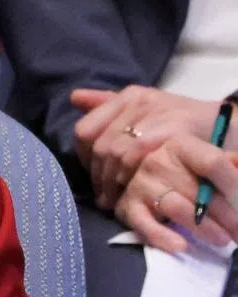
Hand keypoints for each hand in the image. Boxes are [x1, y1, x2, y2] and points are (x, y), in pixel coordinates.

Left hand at [72, 85, 221, 208]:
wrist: (229, 128)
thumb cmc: (183, 125)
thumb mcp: (145, 111)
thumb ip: (109, 106)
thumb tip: (74, 97)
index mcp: (128, 96)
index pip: (85, 130)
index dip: (84, 158)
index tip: (93, 176)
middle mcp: (138, 101)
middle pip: (99, 145)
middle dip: (97, 176)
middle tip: (103, 196)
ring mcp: (155, 114)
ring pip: (114, 152)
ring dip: (110, 181)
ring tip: (114, 199)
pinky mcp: (170, 129)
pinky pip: (135, 155)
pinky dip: (127, 177)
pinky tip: (130, 192)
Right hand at [113, 132, 237, 251]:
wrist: (153, 179)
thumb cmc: (188, 171)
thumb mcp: (209, 160)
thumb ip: (230, 163)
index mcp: (181, 145)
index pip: (213, 163)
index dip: (233, 184)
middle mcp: (156, 161)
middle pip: (197, 190)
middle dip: (225, 215)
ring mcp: (140, 184)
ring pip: (176, 208)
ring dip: (203, 227)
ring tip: (222, 240)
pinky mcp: (127, 207)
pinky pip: (144, 224)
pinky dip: (162, 236)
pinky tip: (181, 246)